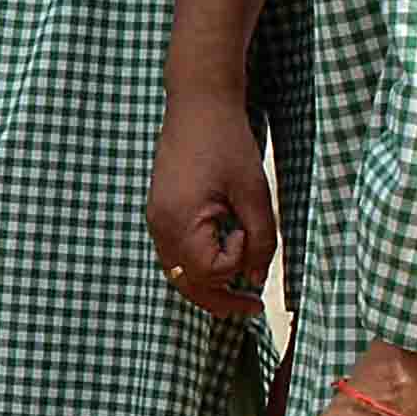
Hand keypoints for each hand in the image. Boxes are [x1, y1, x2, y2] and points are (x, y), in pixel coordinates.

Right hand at [145, 94, 276, 321]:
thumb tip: (257, 278)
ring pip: (177, 272)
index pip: (208, 271)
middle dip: (218, 299)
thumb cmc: (227, 143)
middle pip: (185, 283)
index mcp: (180, 221)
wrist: (198, 106)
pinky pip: (174, 253)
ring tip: (236, 295)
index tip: (248, 233)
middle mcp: (160, 226)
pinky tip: (217, 261)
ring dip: (207, 284)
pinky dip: (196, 265)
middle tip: (251, 309)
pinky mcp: (160, 212)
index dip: (235, 263)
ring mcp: (156, 220)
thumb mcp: (254, 193)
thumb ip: (260, 239)